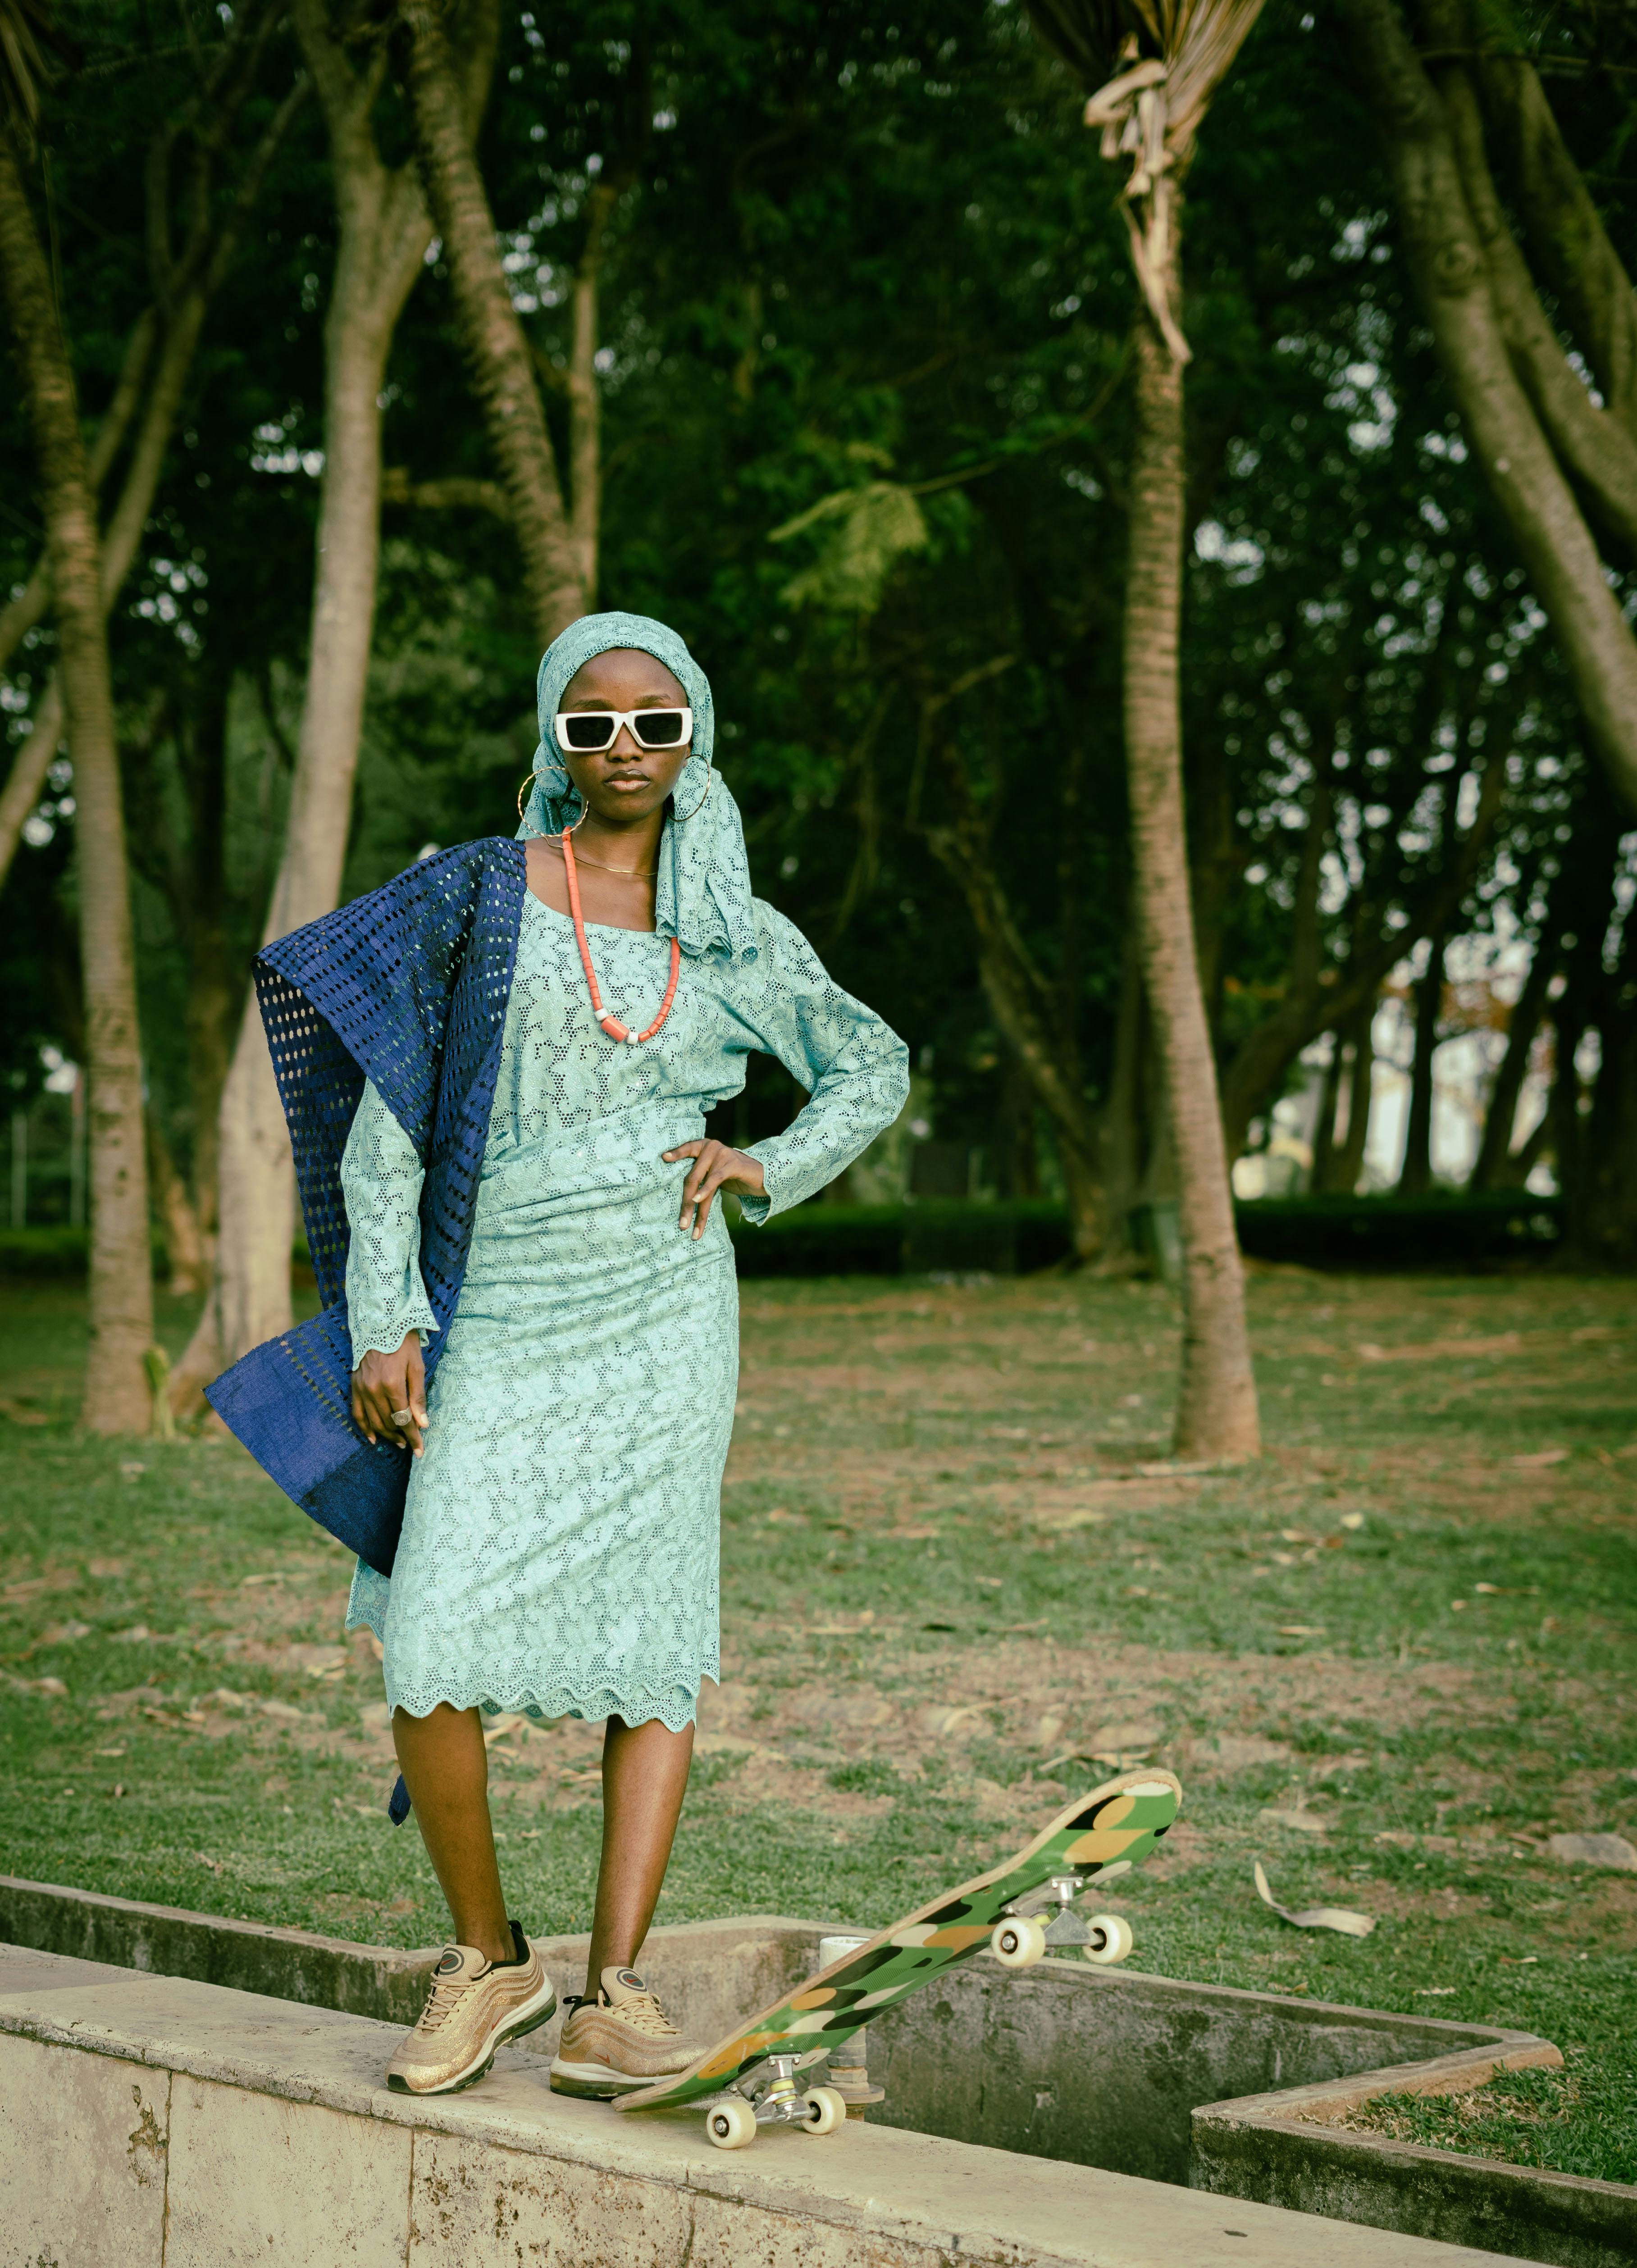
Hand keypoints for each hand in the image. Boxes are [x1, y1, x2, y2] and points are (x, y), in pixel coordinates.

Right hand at [351, 1332, 428, 1454]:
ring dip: (386, 1434)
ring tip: (398, 1442)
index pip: (404, 1419)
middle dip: (401, 1436)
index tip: (420, 1450)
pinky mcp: (355, 1386)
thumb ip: (418, 1397)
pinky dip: (364, 1427)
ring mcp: (362, 1388)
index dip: (413, 1436)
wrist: (381, 1323)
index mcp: (392, 1384)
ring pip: (374, 1421)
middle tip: (412, 1445)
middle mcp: (374, 1389)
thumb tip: (423, 1424)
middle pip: (388, 1422)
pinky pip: (357, 1412)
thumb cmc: (404, 1343)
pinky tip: (372, 1438)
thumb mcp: (417, 1367)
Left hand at [662, 1139, 766, 1240]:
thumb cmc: (735, 1175)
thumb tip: (682, 1196)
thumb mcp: (715, 1172)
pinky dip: (705, 1191)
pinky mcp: (732, 1164)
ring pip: (700, 1182)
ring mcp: (722, 1154)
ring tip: (687, 1225)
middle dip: (685, 1202)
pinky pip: (714, 1179)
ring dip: (694, 1206)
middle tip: (681, 1223)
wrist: (763, 1175)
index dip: (676, 1154)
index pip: (687, 1148)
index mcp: (705, 1147)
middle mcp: (711, 1147)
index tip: (664, 1158)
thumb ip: (701, 1175)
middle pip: (691, 1176)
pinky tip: (698, 1202)